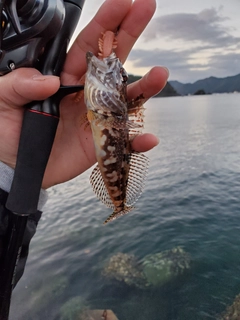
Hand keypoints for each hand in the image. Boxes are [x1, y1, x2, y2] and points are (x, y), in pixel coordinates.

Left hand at [0, 0, 168, 188]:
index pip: (89, 45)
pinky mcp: (101, 144)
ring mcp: (97, 119)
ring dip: (144, 88)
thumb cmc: (7, 131)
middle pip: (113, 62)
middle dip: (130, 34)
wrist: (15, 165)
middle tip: (147, 8)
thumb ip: (21, 83)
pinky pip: (124, 141)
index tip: (124, 2)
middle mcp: (86, 95)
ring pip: (126, 100)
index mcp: (65, 78)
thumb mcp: (4, 98)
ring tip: (159, 75)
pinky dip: (137, 141)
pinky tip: (148, 138)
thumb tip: (51, 81)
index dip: (105, 23)